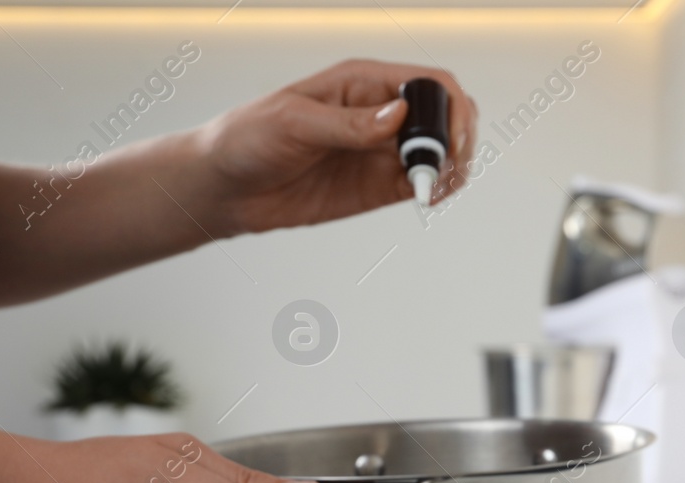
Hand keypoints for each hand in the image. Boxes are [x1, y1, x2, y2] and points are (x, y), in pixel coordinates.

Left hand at [196, 59, 477, 234]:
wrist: (227, 186)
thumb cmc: (248, 138)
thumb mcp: (294, 122)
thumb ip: (348, 124)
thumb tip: (397, 116)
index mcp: (362, 82)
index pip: (428, 83)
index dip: (448, 109)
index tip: (444, 142)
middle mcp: (379, 113)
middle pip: (445, 115)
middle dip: (458, 139)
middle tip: (442, 169)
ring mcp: (381, 151)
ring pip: (441, 151)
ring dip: (451, 168)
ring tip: (434, 189)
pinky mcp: (378, 185)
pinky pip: (422, 182)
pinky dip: (436, 189)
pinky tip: (427, 198)